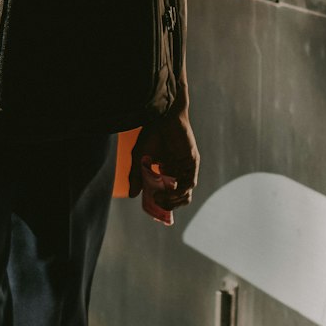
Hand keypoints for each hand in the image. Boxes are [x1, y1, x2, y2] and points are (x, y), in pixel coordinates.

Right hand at [128, 109, 199, 224]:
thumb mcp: (139, 158)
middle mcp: (178, 172)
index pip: (168, 195)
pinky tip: (168, 189)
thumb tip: (133, 195)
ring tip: (158, 198)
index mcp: (167, 172)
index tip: (152, 210)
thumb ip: (137, 177)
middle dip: (167, 206)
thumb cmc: (151, 133)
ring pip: (185, 194)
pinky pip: (189, 183)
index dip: (162, 205)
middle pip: (178, 199)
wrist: (161, 115)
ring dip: (172, 200)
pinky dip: (179, 190)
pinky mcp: (192, 162)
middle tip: (155, 204)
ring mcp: (186, 168)